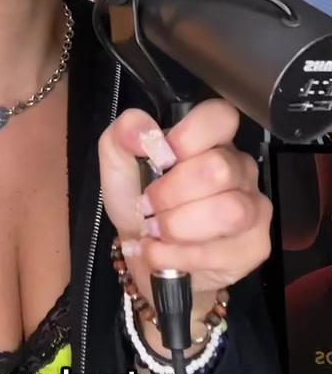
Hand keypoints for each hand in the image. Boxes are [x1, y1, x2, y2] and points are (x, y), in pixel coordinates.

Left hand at [98, 100, 271, 353]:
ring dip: (177, 226)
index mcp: (211, 140)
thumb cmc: (138, 201)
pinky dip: (178, 256)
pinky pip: (220, 251)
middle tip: (148, 206)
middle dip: (170, 194)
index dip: (189, 136)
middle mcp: (240, 168)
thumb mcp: (119, 162)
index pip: (221, 117)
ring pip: (227, 212)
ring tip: (155, 231)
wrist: (148, 254)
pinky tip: (164, 253)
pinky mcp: (255, 246)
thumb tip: (144, 130)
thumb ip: (125, 133)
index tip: (162, 157)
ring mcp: (254, 207)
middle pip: (218, 169)